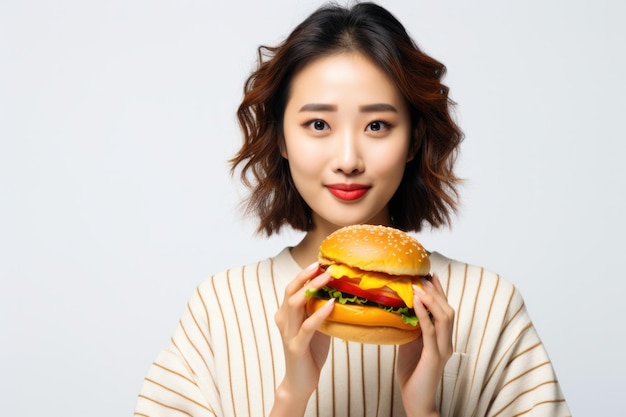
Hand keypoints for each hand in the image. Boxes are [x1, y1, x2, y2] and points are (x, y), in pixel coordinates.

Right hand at [271, 262, 334, 415]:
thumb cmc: (310, 352)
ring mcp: (288, 333)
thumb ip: (320, 309)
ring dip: (312, 288)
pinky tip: (332, 304)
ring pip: (295, 304)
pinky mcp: (296, 346)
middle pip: (290, 291)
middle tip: (321, 264)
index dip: (304, 274)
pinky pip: (307, 326)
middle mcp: (283, 320)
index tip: (319, 262)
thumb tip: (339, 291)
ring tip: (328, 278)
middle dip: (305, 275)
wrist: (300, 381)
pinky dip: (320, 313)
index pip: (292, 288)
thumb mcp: (316, 325)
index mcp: (286, 313)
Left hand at [396, 273, 453, 416]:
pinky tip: (416, 302)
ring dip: (431, 299)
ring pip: (444, 317)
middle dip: (437, 291)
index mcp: (442, 338)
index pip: (444, 310)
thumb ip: (411, 328)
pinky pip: (430, 331)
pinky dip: (423, 314)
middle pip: (448, 309)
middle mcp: (447, 342)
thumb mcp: (410, 345)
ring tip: (419, 286)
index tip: (430, 274)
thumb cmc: (413, 374)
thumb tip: (401, 308)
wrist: (417, 401)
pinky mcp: (434, 357)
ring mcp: (443, 349)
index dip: (439, 291)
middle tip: (423, 275)